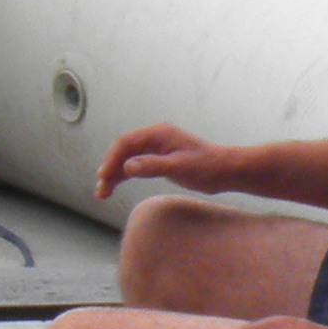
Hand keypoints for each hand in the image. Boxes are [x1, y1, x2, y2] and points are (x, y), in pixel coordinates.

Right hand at [96, 124, 232, 204]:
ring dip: (114, 175)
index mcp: (158, 134)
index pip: (126, 144)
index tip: (104, 176)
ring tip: (102, 194)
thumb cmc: (208, 167)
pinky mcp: (159, 160)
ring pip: (127, 160)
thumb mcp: (180, 167)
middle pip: (123, 152)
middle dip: (109, 169)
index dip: (112, 159)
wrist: (226, 171)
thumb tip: (128, 167)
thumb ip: (154, 166)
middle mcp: (154, 138)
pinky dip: (124, 176)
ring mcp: (156, 149)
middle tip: (101, 189)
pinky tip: (114, 187)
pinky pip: (136, 166)